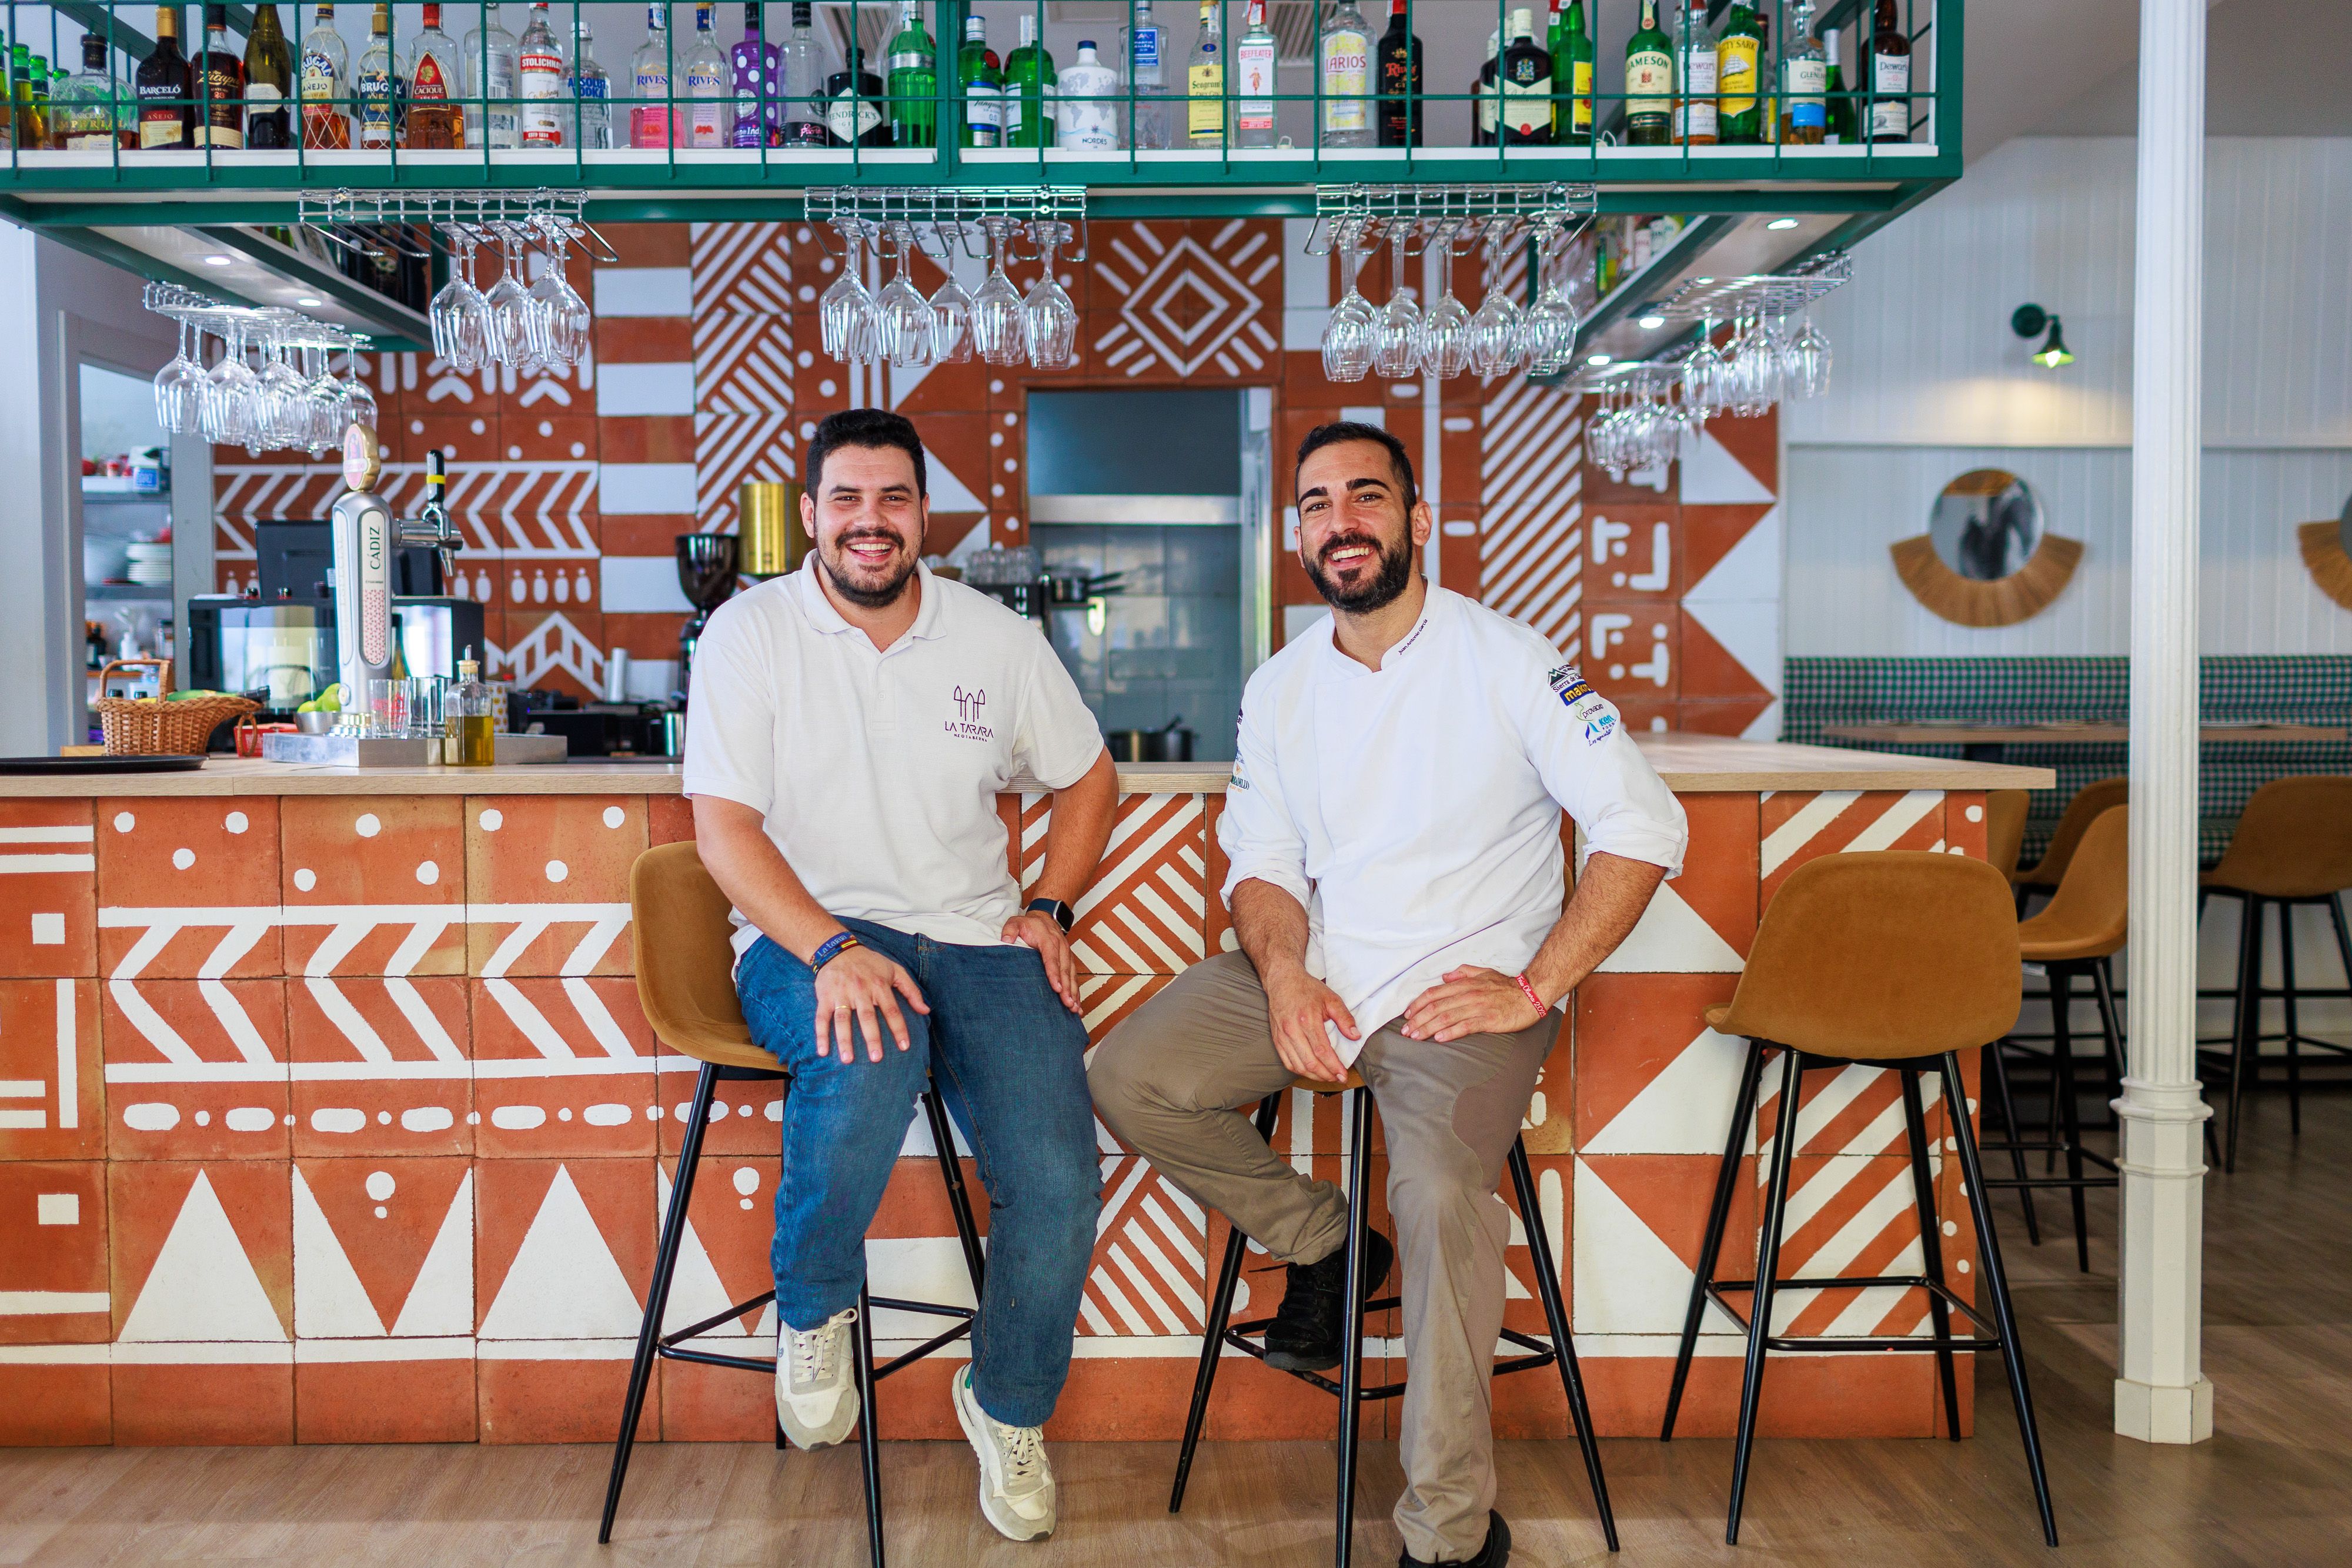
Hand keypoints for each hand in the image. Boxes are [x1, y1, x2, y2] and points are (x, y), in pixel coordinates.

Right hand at [813, 945, 929, 1063]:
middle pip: (867, 1017)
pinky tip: (822, 1051)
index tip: (904, 1047)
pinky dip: (821, 1034)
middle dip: (872, 1038)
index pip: (892, 1010)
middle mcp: (860, 990)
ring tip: (848, 1060)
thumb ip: (911, 990)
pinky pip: (822, 1017)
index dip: (898, 1029)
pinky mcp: (825, 997)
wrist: (839, 950)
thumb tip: (925, 1010)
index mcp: (879, 986)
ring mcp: (841, 994)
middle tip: (876, 1058)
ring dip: (844, 1040)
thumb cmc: (870, 962)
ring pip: (843, 1019)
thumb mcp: (895, 970)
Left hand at [1001, 909, 1080, 1012]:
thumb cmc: (1030, 924)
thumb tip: (1005, 940)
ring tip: (1074, 1008)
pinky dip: (1076, 990)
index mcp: (1048, 939)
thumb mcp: (1016, 922)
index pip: (1052, 958)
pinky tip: (1077, 1004)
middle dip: (1067, 988)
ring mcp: (1067, 954)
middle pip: (1064, 970)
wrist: (1045, 918)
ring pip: (1072, 974)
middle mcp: (1061, 947)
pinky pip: (1074, 976)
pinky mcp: (1068, 960)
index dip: (1054, 973)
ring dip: (1074, 991)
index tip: (1056, 988)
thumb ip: (1010, 930)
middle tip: (1067, 1003)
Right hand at [1263, 964, 1356, 1084]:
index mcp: (1307, 1019)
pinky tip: (1310, 1071)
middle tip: (1338, 1078)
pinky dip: (1299, 1070)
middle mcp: (1293, 1030)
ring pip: (1298, 1065)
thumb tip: (1355, 1035)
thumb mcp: (1331, 999)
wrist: (1283, 981)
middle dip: (1326, 1075)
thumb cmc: (1306, 989)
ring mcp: (1283, 1036)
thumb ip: (1344, 1018)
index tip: (1343, 1074)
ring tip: (1326, 1077)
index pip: (1322, 1051)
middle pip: (1310, 1062)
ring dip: (1313, 1076)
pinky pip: (1287, 1062)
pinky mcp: (1277, 1039)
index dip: (1334, 1066)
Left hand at [1401, 966, 1544, 1043]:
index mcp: (1465, 984)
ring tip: (1416, 1037)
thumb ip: (1463, 973)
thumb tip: (1445, 976)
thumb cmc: (1507, 986)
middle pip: (1436, 1006)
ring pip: (1447, 1017)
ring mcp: (1478, 1007)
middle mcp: (1468, 994)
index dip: (1418, 1004)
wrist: (1531, 994)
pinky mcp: (1488, 1020)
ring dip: (1428, 1028)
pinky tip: (1439, 1039)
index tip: (1407, 1014)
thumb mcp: (1484, 973)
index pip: (1435, 993)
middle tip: (1406, 1031)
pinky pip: (1465, 1026)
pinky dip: (1450, 1032)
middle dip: (1418, 1019)